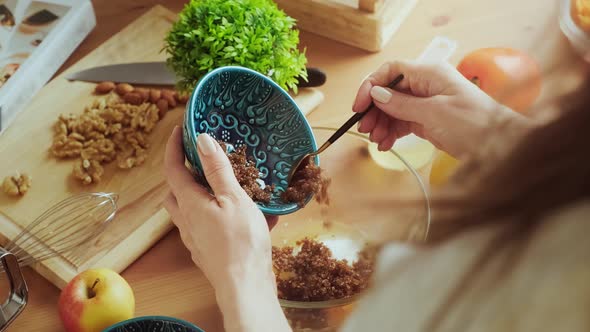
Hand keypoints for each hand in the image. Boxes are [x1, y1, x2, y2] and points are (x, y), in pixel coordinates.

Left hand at [163, 127, 289, 331]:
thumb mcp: (233, 198)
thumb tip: (202, 140)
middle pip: (176, 192)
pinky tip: (252, 216)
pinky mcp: (210, 251)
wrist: (245, 286)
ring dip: (204, 195)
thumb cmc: (240, 241)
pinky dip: (223, 216)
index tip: (179, 130)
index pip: (173, 168)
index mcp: (189, 203)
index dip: (173, 147)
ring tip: (230, 187)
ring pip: (192, 210)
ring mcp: (197, 238)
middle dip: (184, 174)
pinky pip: (211, 227)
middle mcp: (187, 221)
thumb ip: (218, 170)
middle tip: (202, 161)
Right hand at [353, 60, 527, 157]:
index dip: (371, 85)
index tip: (360, 105)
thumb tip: (377, 95)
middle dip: (374, 109)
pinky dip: (392, 132)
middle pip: (389, 91)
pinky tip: (385, 144)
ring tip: (376, 140)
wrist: (502, 147)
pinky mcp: (429, 121)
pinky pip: (403, 123)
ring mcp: (427, 103)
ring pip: (393, 109)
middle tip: (364, 127)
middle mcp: (426, 85)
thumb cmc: (477, 123)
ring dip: (381, 124)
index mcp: (430, 74)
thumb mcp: (435, 112)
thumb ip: (403, 104)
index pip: (391, 71)